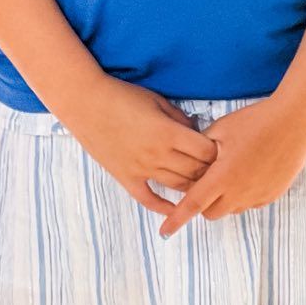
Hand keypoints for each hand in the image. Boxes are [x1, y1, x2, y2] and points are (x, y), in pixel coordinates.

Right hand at [58, 76, 217, 215]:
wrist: (86, 103)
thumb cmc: (121, 96)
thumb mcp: (156, 100)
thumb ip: (179, 117)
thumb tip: (196, 130)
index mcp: (169, 132)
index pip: (206, 152)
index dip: (216, 151)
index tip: (219, 148)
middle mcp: (159, 154)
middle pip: (196, 172)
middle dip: (208, 170)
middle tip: (213, 168)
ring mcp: (142, 169)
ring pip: (178, 186)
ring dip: (192, 186)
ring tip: (199, 182)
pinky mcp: (126, 177)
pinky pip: (148, 199)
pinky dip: (164, 207)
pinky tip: (175, 208)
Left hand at [157, 98, 305, 233]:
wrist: (293, 123)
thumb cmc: (255, 122)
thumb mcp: (221, 130)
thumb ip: (201, 148)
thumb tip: (191, 160)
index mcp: (222, 176)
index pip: (193, 204)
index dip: (176, 219)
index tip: (163, 232)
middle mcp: (240, 192)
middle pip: (211, 212)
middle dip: (202, 203)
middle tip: (204, 180)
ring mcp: (257, 196)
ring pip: (231, 209)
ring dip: (223, 198)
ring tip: (230, 169)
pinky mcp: (271, 195)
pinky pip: (249, 203)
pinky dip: (242, 194)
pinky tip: (248, 170)